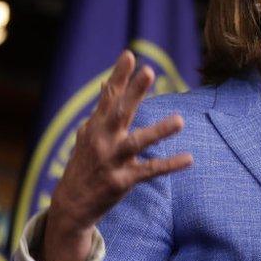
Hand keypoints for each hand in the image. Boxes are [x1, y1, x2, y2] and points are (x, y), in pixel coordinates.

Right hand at [41, 50, 192, 260]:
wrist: (71, 205)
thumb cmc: (84, 164)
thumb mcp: (87, 135)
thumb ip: (101, 112)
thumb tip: (104, 84)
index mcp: (95, 126)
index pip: (108, 96)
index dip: (118, 76)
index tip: (129, 55)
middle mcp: (102, 140)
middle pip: (120, 111)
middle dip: (134, 91)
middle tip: (148, 70)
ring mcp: (112, 160)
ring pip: (137, 142)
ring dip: (159, 131)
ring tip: (180, 120)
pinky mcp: (122, 181)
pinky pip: (150, 171)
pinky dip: (169, 165)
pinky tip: (189, 158)